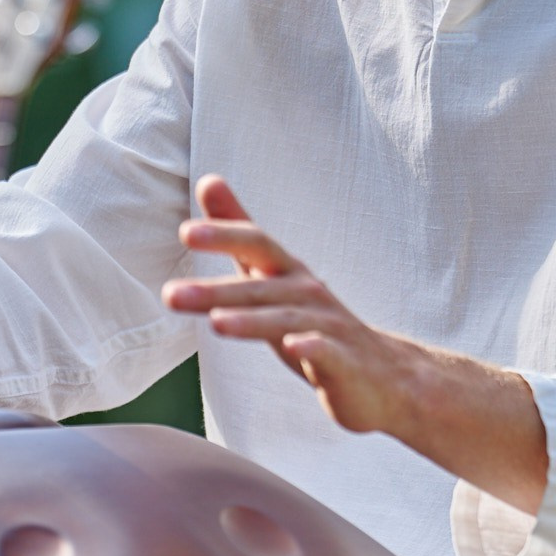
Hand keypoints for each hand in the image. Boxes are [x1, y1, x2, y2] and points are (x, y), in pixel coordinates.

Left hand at [161, 175, 547, 515]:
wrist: (382, 375)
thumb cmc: (316, 321)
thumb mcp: (272, 274)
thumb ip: (240, 231)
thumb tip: (207, 180)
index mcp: (287, 274)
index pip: (256, 245)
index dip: (225, 237)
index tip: (186, 232)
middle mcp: (307, 294)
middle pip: (260, 288)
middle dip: (216, 291)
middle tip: (172, 295)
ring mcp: (328, 327)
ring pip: (286, 320)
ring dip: (251, 321)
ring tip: (217, 324)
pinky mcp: (344, 364)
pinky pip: (327, 353)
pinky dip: (312, 348)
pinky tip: (293, 348)